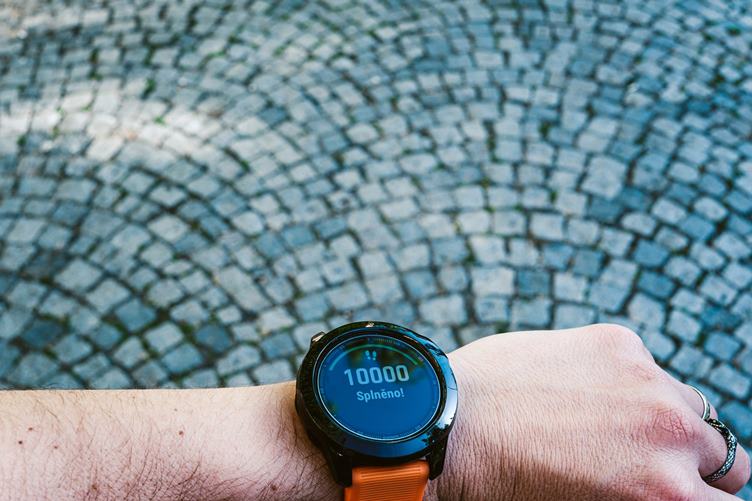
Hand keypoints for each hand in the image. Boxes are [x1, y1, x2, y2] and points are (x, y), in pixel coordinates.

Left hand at [431, 324, 749, 499]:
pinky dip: (626, 381)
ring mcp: (647, 380)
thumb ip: (646, 499)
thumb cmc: (506, 486)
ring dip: (667, 419)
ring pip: (692, 406)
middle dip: (694, 465)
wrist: (450, 425)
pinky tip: (577, 390)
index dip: (704, 499)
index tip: (684, 494)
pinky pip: (645, 368)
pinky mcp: (618, 342)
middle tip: (647, 465)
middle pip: (725, 457)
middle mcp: (670, 434)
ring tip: (611, 426)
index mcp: (666, 495)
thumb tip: (668, 489)